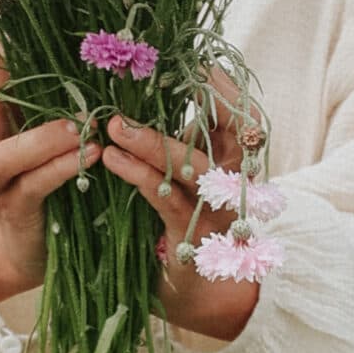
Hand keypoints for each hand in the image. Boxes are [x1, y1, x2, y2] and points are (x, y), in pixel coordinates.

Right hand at [0, 42, 97, 303]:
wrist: (34, 236)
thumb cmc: (45, 165)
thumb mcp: (43, 120)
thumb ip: (52, 88)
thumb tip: (90, 41)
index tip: (26, 43)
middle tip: (21, 70)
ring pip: (0, 157)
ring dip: (41, 138)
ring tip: (81, 127)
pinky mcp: (15, 211)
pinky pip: (33, 187)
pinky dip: (62, 167)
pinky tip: (91, 154)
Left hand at [98, 74, 262, 342]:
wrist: (197, 293)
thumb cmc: (183, 221)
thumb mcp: (186, 174)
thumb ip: (174, 137)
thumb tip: (140, 86)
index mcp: (232, 162)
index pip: (241, 115)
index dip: (224, 87)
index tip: (194, 59)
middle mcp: (232, 183)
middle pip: (232, 134)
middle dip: (199, 101)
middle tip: (154, 75)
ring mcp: (216, 212)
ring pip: (193, 167)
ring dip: (152, 142)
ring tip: (114, 124)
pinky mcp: (192, 239)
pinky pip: (168, 200)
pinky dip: (139, 176)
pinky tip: (112, 160)